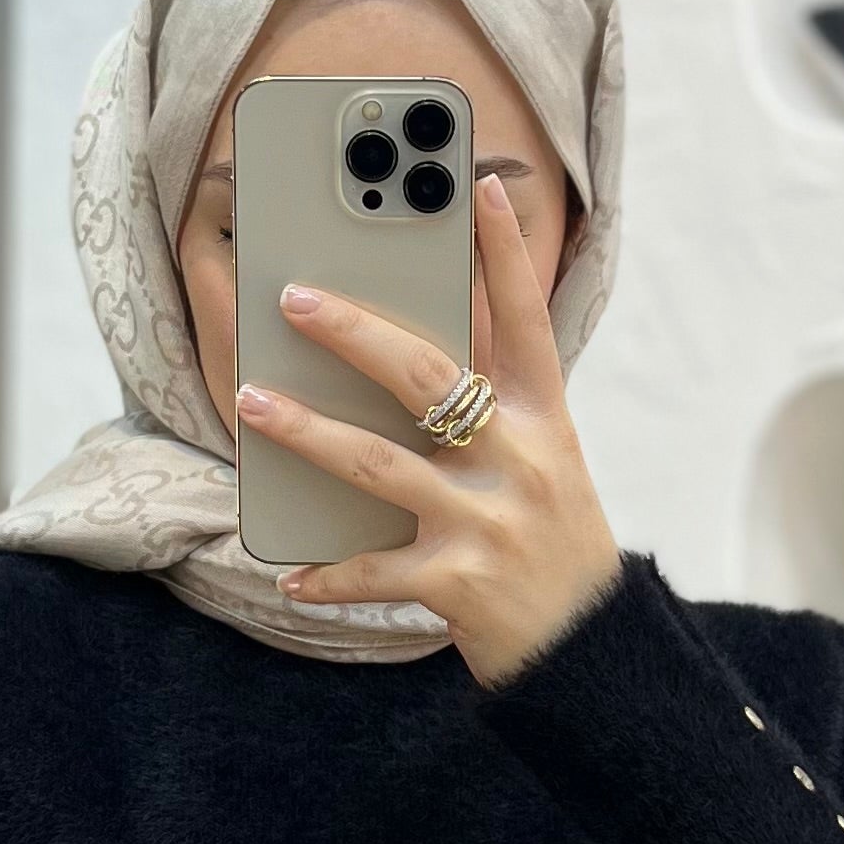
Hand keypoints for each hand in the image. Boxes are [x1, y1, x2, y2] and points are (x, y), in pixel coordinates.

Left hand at [235, 168, 625, 687]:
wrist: (593, 656)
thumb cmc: (554, 551)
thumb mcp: (547, 470)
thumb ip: (495, 415)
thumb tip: (405, 359)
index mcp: (548, 424)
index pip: (528, 323)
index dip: (505, 256)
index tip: (480, 187)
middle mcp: (521, 464)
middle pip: (427, 378)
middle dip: (354, 331)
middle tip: (297, 298)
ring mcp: (487, 524)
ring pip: (378, 464)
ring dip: (305, 432)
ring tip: (251, 404)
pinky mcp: (457, 586)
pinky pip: (373, 572)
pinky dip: (327, 573)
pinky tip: (290, 571)